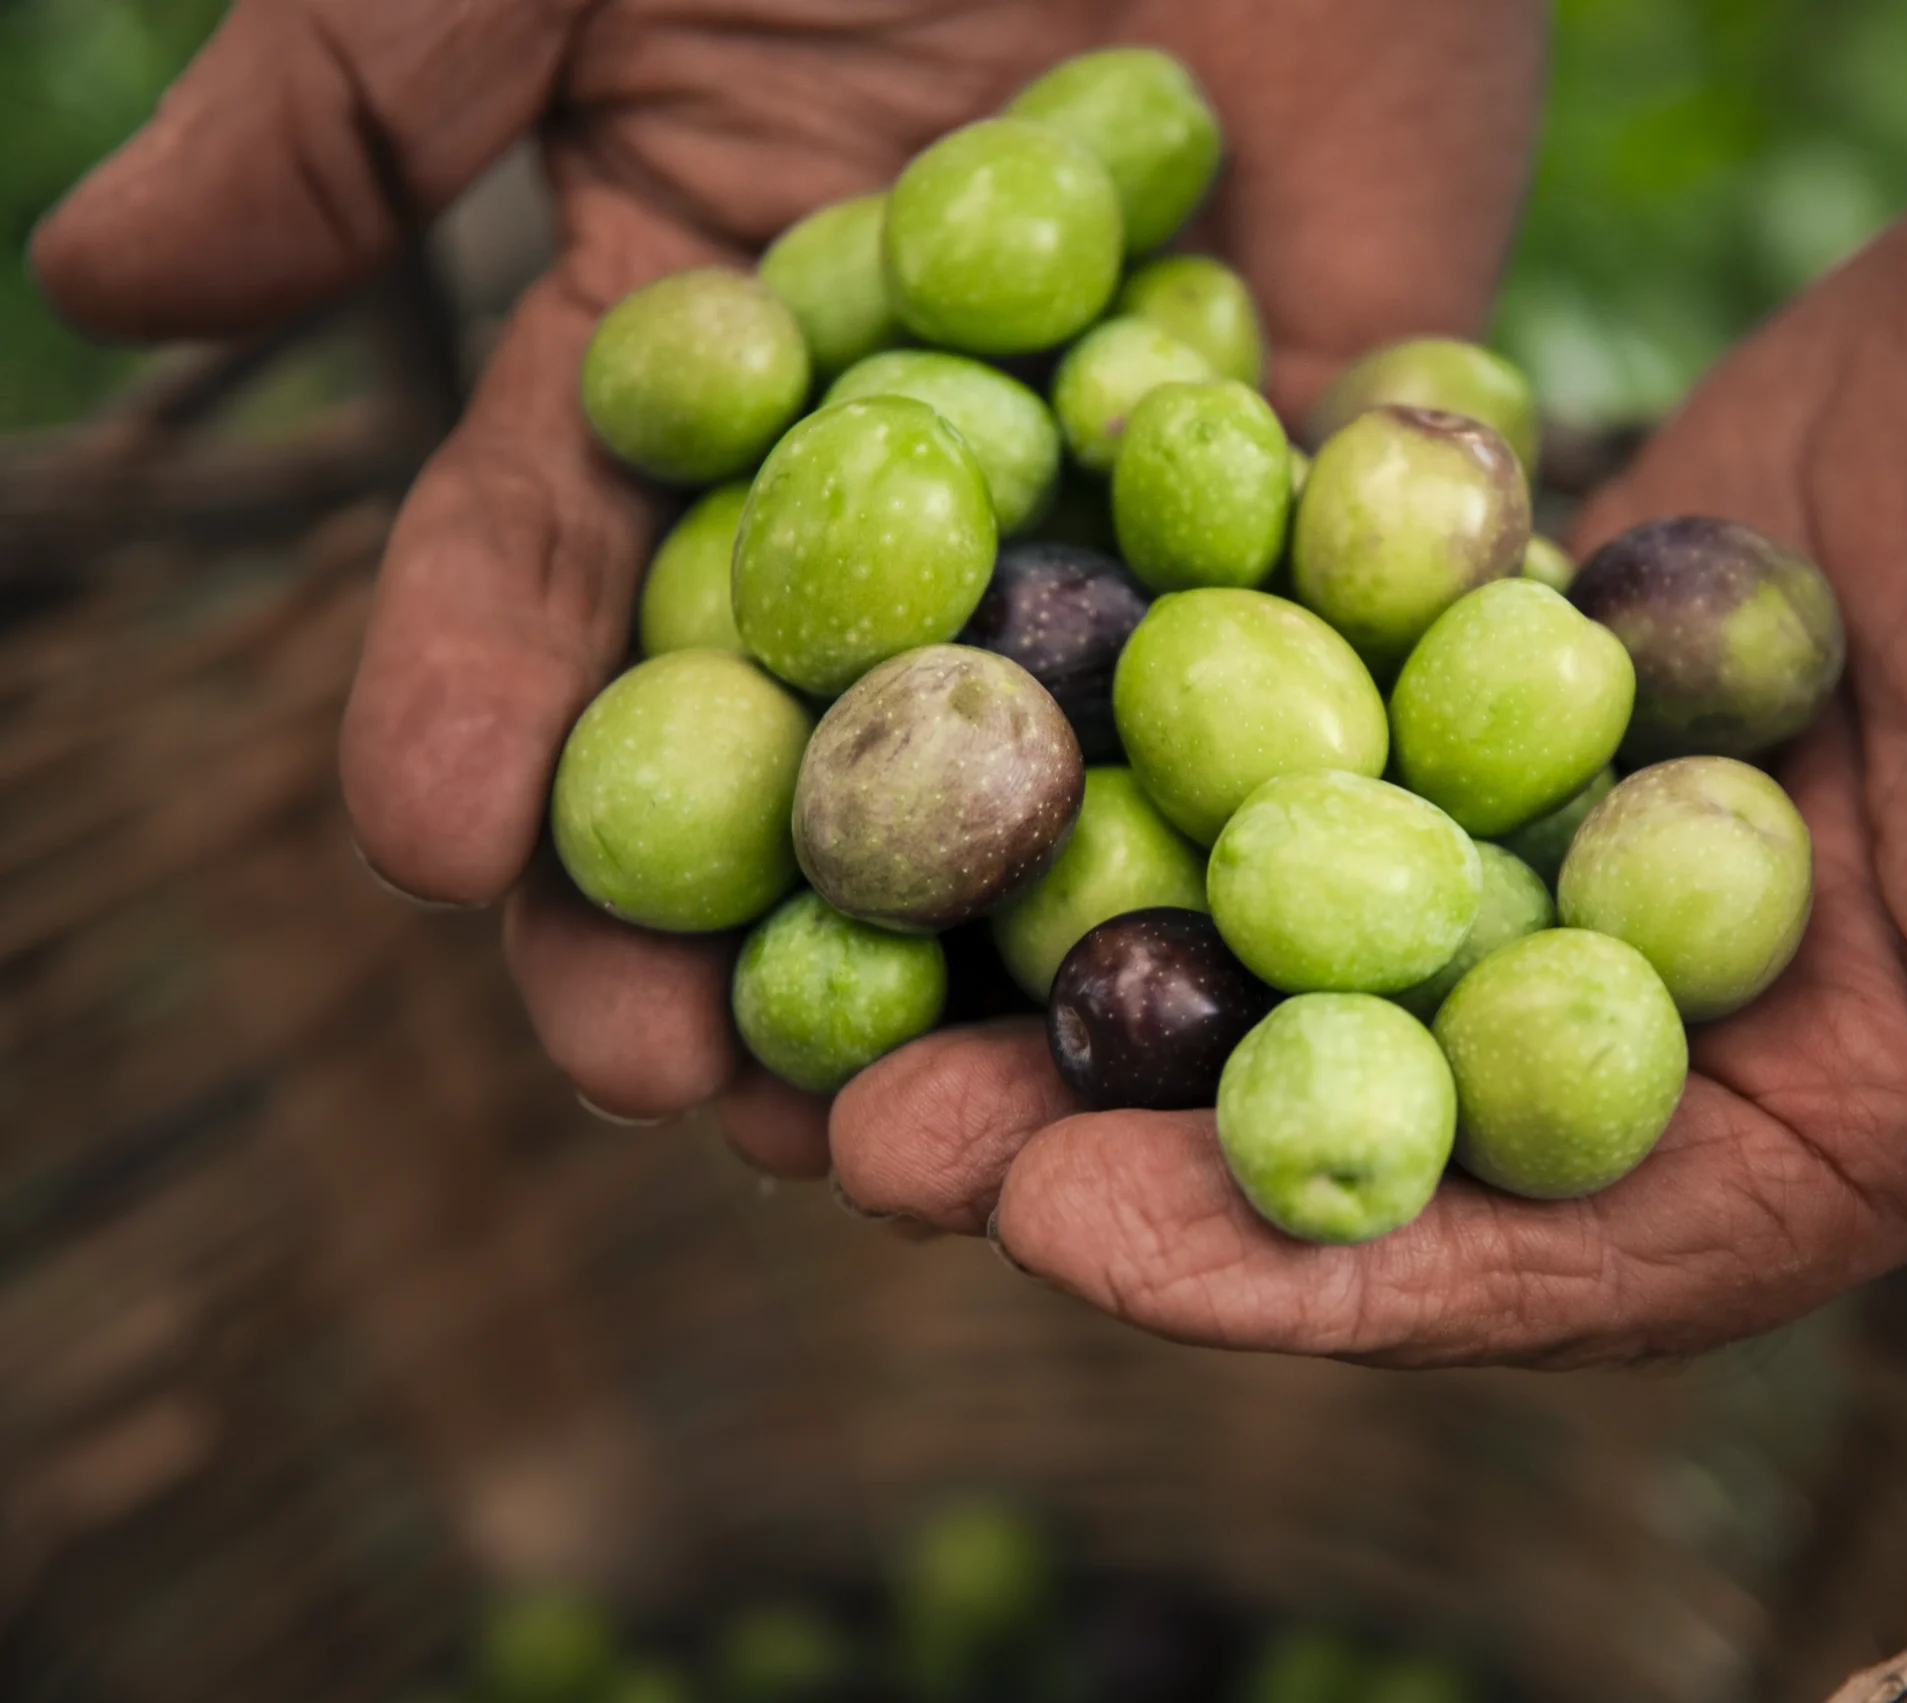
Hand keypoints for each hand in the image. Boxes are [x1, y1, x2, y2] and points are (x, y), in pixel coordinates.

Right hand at [31, 0, 1542, 1137]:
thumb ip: (369, 94)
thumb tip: (99, 281)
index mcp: (702, 358)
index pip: (561, 572)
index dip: (484, 704)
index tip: (425, 845)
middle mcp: (906, 467)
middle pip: (795, 736)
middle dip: (723, 915)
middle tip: (669, 1083)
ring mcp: (1128, 484)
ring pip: (1045, 761)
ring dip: (979, 957)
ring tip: (926, 1131)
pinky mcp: (1344, 457)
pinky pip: (1321, 647)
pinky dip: (1286, 800)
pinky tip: (1244, 961)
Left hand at [806, 95, 1906, 1666]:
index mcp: (1830, 1126)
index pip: (1515, 1251)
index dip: (1280, 1261)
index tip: (1048, 1234)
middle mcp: (1686, 976)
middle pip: (1347, 1077)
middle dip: (1108, 1108)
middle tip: (851, 1105)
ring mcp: (1608, 781)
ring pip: (1308, 865)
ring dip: (1095, 892)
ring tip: (855, 894)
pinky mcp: (1575, 592)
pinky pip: (1351, 625)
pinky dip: (1192, 636)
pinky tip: (1007, 631)